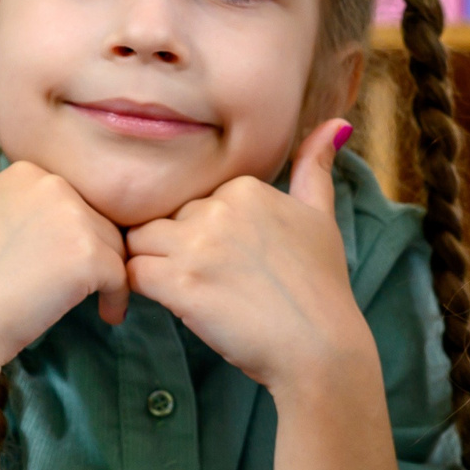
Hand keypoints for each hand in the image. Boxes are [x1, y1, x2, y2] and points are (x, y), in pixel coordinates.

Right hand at [0, 144, 127, 376]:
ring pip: (113, 246)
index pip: (72, 201)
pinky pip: (121, 276)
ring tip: (91, 301)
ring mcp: (73, 218)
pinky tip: (106, 314)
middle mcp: (53, 185)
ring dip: (107, 275)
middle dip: (90, 254)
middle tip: (73, 287)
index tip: (55, 262)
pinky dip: (118, 298)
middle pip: (98, 220)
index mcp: (26, 172)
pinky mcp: (89, 255)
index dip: (68, 235)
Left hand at [124, 119, 366, 395]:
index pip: (192, 198)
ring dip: (150, 264)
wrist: (320, 346)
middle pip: (163, 217)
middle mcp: (218, 206)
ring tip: (177, 290)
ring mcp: (197, 244)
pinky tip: (166, 303)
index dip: (198, 231)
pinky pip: (132, 272)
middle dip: (172, 246)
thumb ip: (315, 168)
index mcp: (245, 186)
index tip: (222, 261)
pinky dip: (138, 289)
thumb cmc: (321, 287)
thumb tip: (337, 123)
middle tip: (200, 280)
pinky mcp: (180, 282)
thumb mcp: (321, 216)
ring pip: (138, 239)